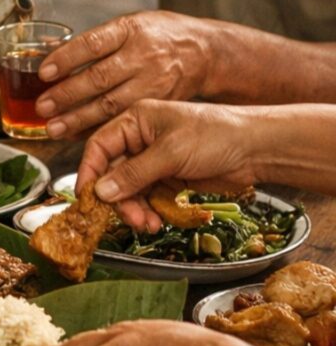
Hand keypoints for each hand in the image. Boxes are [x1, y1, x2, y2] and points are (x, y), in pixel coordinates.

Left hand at [35, 11, 215, 138]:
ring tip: (54, 128)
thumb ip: (93, 40)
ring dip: (79, 119)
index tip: (44, 72)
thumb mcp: (129, 24)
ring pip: (112, 104)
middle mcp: (143, 55)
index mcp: (130, 30)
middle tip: (43, 107)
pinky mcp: (160, 103)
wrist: (206, 51)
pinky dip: (100, 129)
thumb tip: (47, 48)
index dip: (67, 58)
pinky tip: (78, 135)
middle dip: (68, 95)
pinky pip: (126, 119)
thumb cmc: (158, 36)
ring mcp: (153, 81)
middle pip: (100, 77)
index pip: (94, 44)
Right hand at [76, 100, 257, 231]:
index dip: (89, 172)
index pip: (99, 146)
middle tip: (129, 218)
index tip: (87, 197)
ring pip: (129, 189)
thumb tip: (101, 192)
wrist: (257, 149)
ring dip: (135, 209)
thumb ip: (133, 174)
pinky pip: (148, 197)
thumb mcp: (170, 153)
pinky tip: (157, 221)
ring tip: (147, 224)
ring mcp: (154, 159)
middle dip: (119, 198)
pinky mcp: (168, 176)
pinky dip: (149, 210)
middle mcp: (140, 138)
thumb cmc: (216, 136)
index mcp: (136, 120)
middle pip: (113, 173)